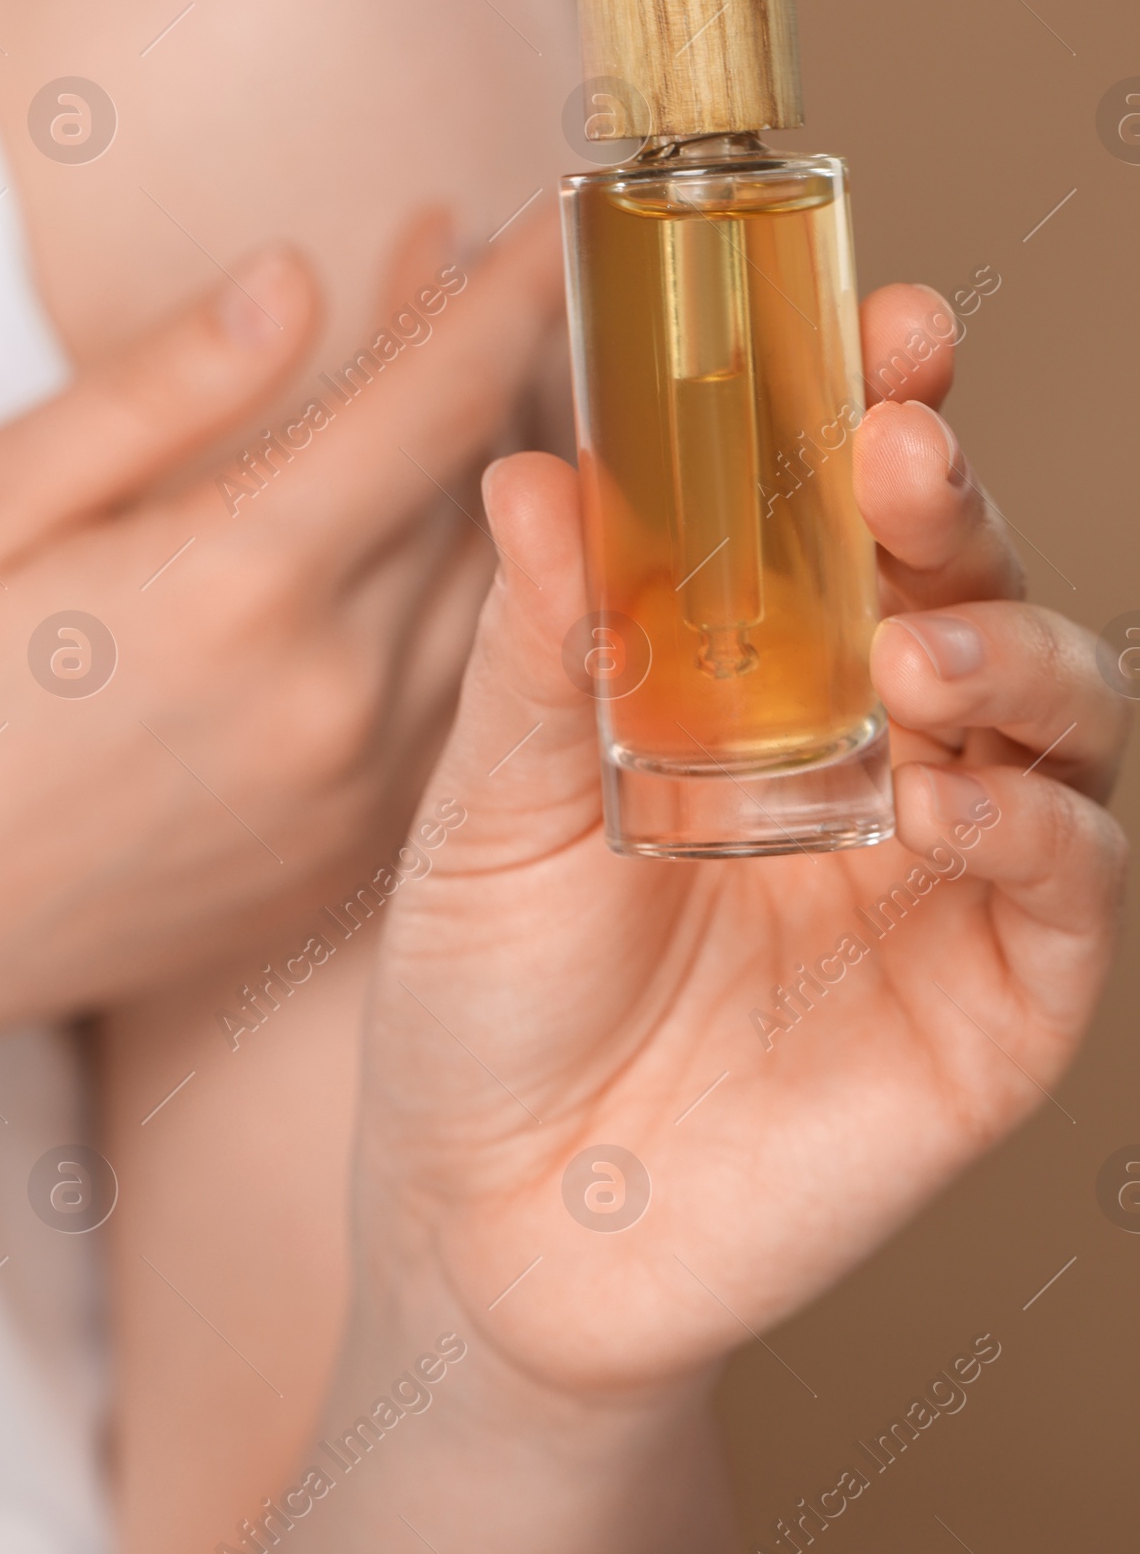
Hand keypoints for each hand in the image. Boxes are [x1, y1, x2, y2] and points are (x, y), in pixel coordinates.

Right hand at [0, 207, 562, 1045]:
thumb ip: (166, 386)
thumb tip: (298, 279)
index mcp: (241, 580)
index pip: (438, 397)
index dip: (507, 291)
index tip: (555, 221)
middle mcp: (332, 693)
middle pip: (477, 487)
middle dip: (481, 356)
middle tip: (448, 261)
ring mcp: (352, 792)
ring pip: (483, 595)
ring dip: (484, 477)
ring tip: (437, 381)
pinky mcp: (344, 859)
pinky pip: (450, 698)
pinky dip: (454, 601)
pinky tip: (406, 541)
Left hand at [350, 284, 1127, 1400]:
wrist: (488, 1230)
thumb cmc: (484, 993)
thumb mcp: (486, 804)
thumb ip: (537, 647)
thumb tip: (533, 471)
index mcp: (763, 674)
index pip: (852, 514)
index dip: (885, 408)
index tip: (882, 323)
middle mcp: (879, 749)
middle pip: (972, 582)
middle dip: (956, 500)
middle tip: (905, 447)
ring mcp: (950, 873)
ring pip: (1066, 715)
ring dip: (1015, 648)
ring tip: (922, 642)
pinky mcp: (994, 1004)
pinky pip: (1069, 886)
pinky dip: (1031, 824)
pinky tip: (942, 799)